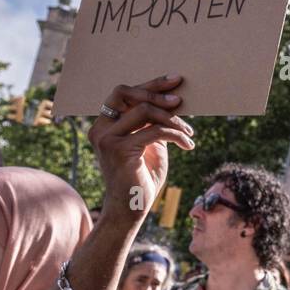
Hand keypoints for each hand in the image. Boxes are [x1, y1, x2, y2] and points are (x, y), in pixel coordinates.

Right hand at [88, 75, 194, 225]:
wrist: (132, 208)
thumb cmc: (142, 177)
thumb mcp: (150, 144)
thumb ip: (153, 123)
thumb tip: (172, 101)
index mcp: (105, 125)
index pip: (124, 93)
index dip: (150, 84)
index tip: (175, 81)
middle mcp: (100, 129)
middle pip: (126, 93)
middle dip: (155, 91)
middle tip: (180, 100)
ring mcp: (107, 139)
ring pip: (144, 110)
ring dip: (172, 119)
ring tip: (188, 131)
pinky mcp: (119, 150)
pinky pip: (155, 131)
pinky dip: (176, 135)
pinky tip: (188, 144)